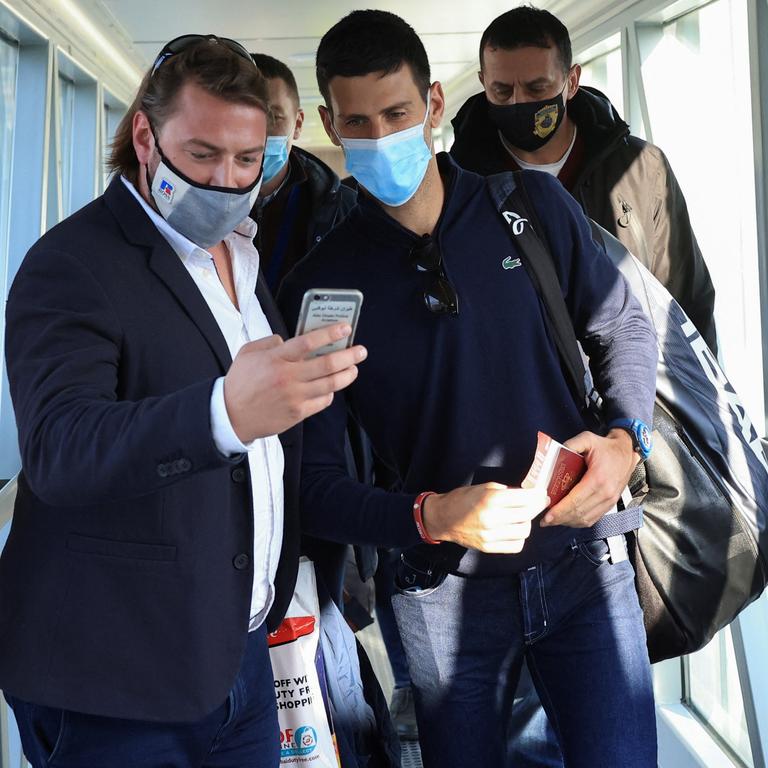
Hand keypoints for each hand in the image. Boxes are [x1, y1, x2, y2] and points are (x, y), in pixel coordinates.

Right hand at [223, 322, 366, 440]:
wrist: (230, 416)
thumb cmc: (239, 382)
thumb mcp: (248, 353)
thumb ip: (269, 342)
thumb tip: (288, 340)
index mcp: (276, 359)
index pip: (308, 342)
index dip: (330, 334)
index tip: (345, 328)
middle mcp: (288, 377)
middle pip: (327, 365)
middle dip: (349, 356)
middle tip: (361, 351)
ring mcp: (294, 397)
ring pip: (330, 385)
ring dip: (347, 375)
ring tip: (354, 368)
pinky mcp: (297, 413)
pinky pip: (322, 402)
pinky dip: (330, 394)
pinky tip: (332, 388)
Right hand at [422, 482, 548, 553]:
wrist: (443, 518)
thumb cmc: (463, 499)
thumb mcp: (484, 487)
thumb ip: (506, 492)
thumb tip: (526, 495)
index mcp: (491, 499)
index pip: (525, 498)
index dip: (538, 495)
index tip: (542, 493)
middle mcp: (492, 517)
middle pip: (528, 514)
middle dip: (538, 506)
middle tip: (540, 502)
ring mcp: (490, 535)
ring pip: (524, 531)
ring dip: (527, 522)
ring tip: (523, 517)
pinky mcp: (488, 547)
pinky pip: (515, 545)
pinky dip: (519, 537)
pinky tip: (515, 530)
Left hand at [540, 429, 637, 527]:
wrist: (627, 452)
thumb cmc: (606, 447)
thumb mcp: (587, 439)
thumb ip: (571, 445)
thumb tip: (553, 454)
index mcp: (598, 479)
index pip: (576, 500)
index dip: (560, 510)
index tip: (547, 516)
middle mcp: (606, 493)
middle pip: (579, 512)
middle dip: (560, 519)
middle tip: (544, 520)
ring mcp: (610, 501)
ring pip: (586, 519)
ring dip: (568, 522)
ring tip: (553, 521)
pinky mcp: (610, 504)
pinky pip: (593, 518)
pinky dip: (578, 521)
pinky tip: (567, 519)